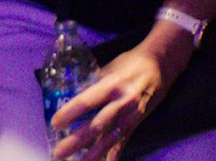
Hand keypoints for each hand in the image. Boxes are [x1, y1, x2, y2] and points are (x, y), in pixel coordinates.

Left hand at [51, 30, 189, 160]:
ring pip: (109, 139)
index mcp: (113, 84)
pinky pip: (122, 143)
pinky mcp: (136, 124)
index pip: (88, 100)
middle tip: (59, 152)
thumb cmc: (130, 63)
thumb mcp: (110, 67)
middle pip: (97, 125)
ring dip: (92, 154)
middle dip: (77, 140)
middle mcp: (123, 102)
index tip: (55, 123)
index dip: (71, 113)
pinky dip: (112, 157)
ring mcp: (131, 115)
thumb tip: (71, 95)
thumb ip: (93, 83)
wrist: (160, 65)